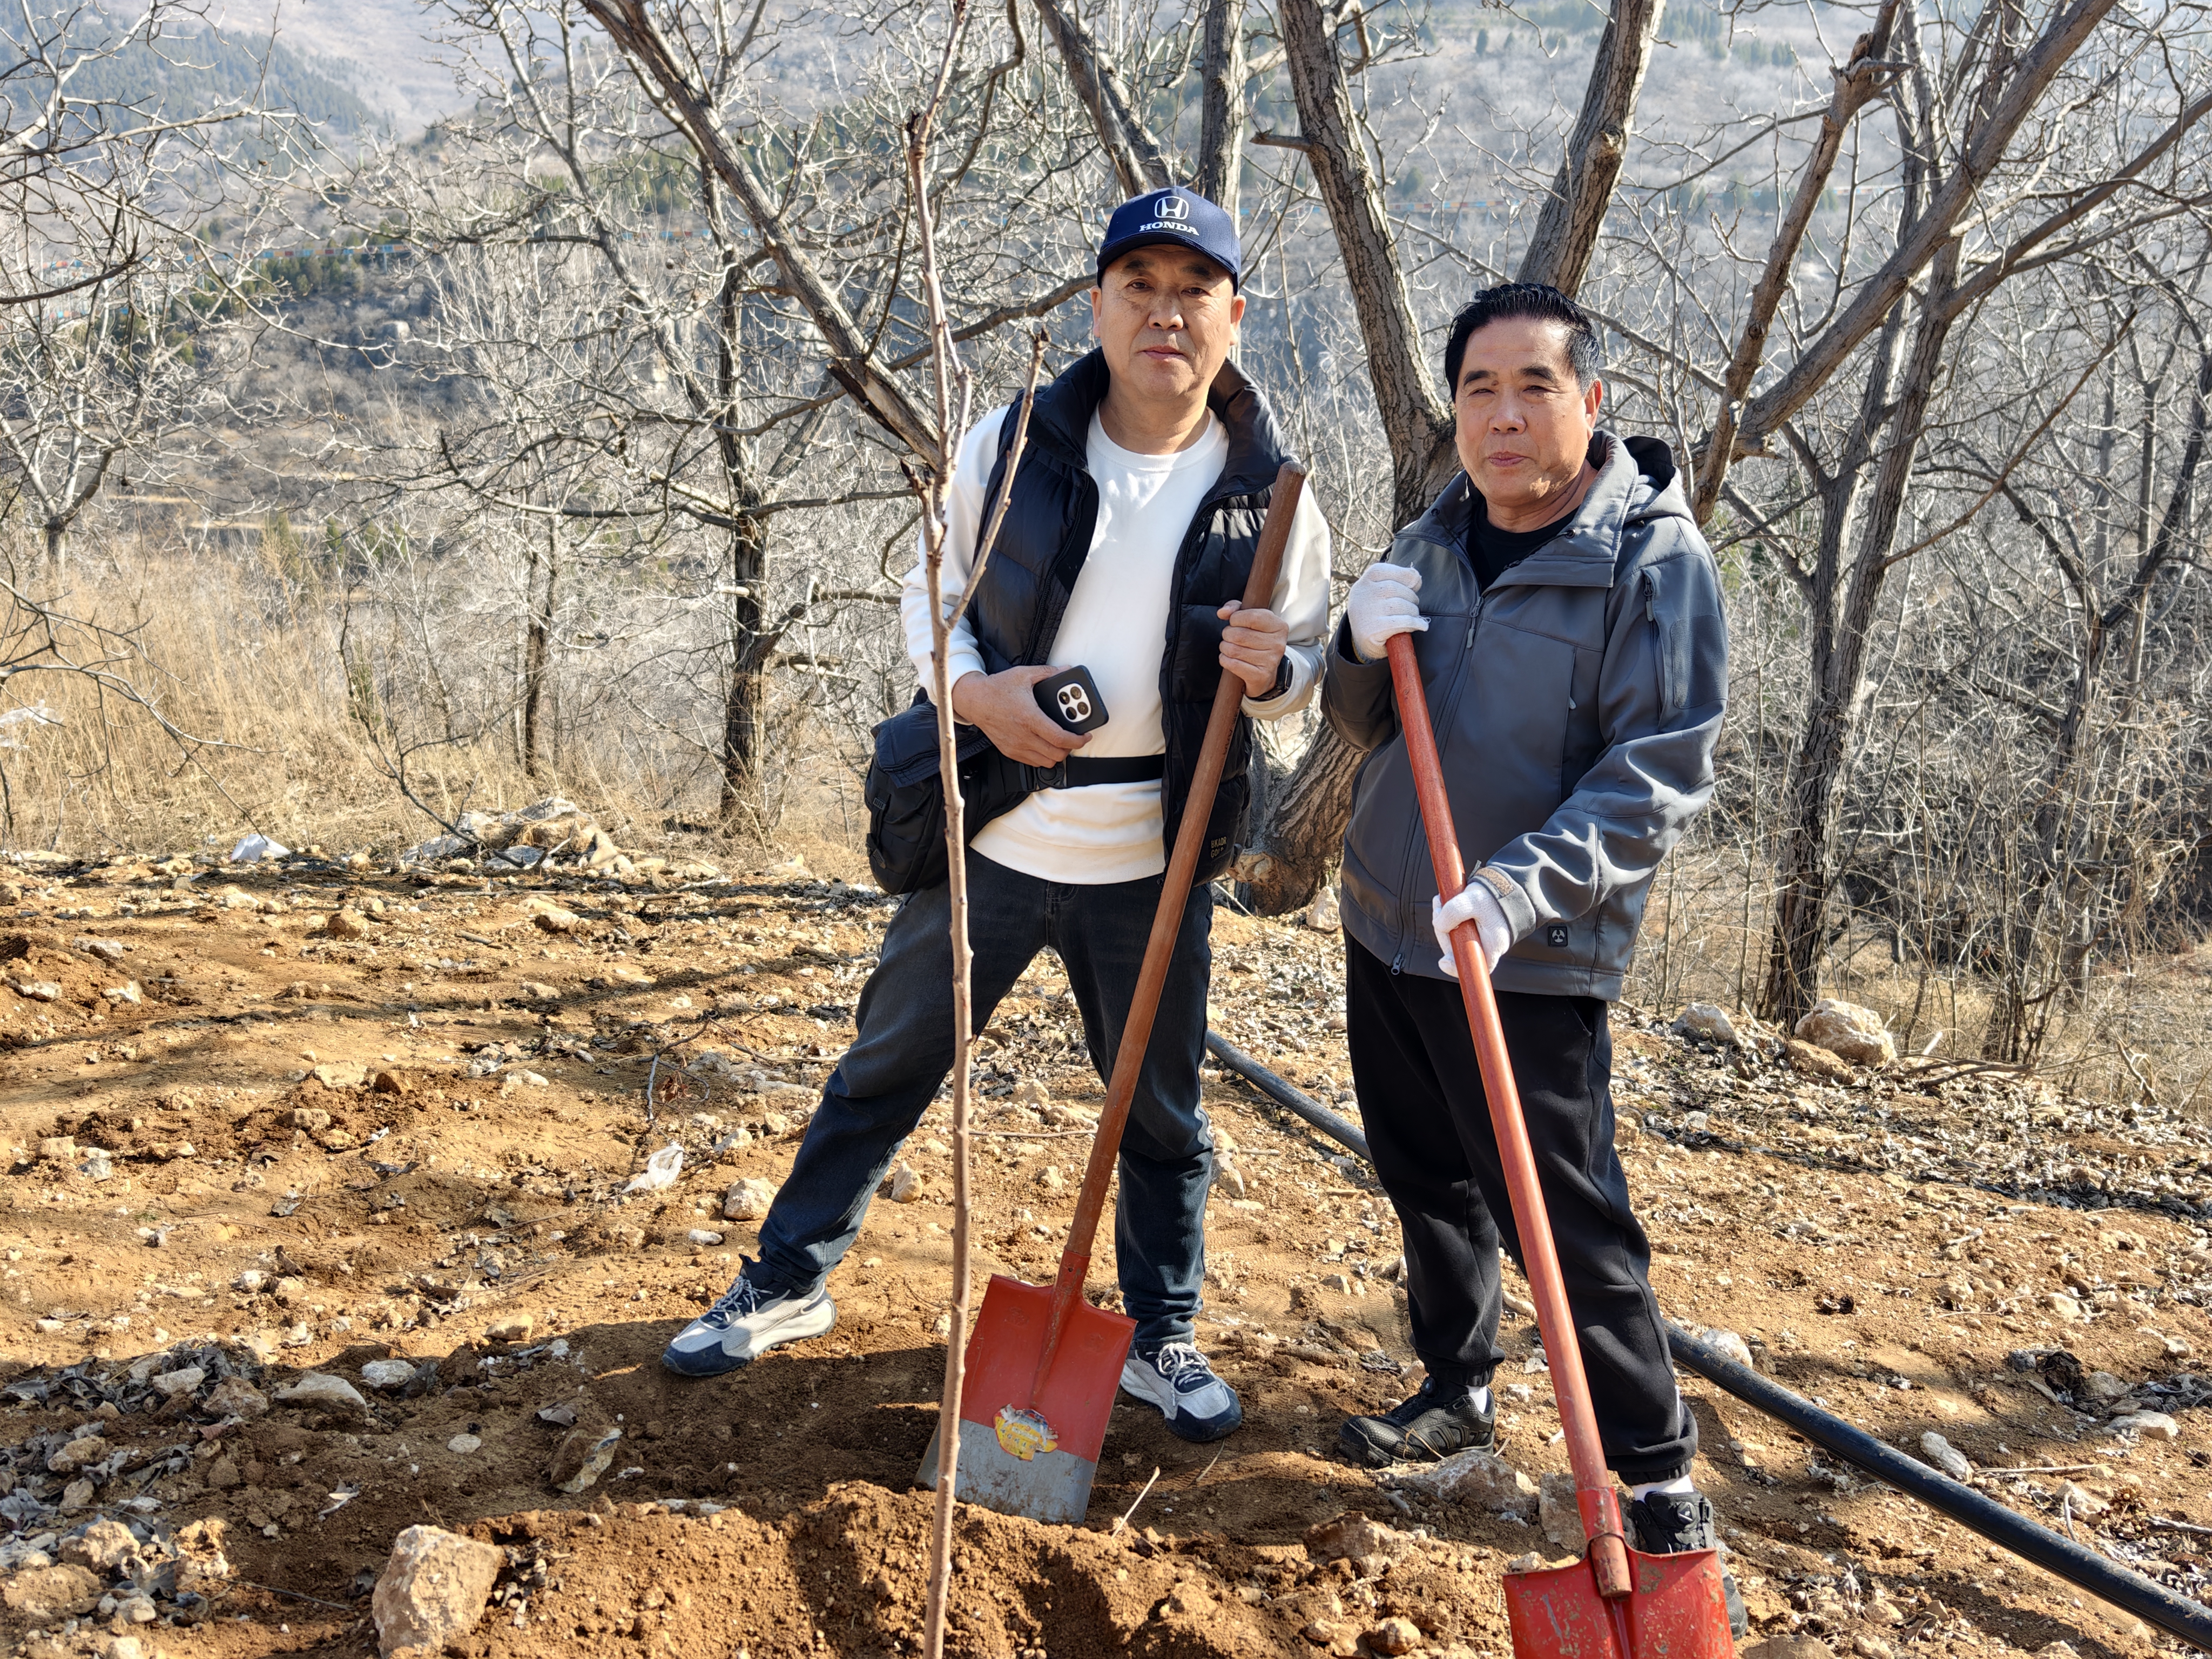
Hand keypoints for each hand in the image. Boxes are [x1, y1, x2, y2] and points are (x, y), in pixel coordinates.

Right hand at [949, 667, 1091, 766]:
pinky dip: (1044, 757)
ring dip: (1058, 754)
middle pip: (1056, 754)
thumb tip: (1065, 670)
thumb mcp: (1023, 675)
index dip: (1077, 740)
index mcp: (1029, 718)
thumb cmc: (997, 688)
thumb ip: (1047, 673)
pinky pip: (1033, 762)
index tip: (1085, 736)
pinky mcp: (1010, 751)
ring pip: (1046, 762)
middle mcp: (1023, 736)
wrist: (975, 700)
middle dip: (1071, 748)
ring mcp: (1016, 746)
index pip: (1060, 738)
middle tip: (1074, 738)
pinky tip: (1046, 745)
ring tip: (1061, 742)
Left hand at [1218, 601, 1289, 696]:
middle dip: (1227, 635)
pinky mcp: (1261, 676)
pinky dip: (1225, 660)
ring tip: (1230, 648)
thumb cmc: (1255, 641)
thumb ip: (1235, 609)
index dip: (1236, 618)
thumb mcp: (1250, 620)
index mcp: (1279, 626)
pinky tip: (1230, 659)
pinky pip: (1232, 664)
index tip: (1234, 622)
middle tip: (1230, 637)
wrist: (1264, 672)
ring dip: (1225, 648)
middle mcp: (1278, 644)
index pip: (1252, 617)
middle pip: (1239, 635)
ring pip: (1233, 650)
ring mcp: (1270, 661)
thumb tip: (1222, 613)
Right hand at [1347, 562, 1427, 661]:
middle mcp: (1362, 595)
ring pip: (1401, 605)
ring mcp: (1367, 612)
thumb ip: (1395, 582)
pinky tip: (1420, 626)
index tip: (1414, 585)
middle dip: (1411, 598)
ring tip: (1414, 617)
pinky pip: (1403, 621)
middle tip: (1412, 607)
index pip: (1387, 571)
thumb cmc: (1376, 615)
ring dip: (1413, 612)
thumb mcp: (1379, 595)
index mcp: (1363, 583)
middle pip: (1396, 588)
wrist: (1363, 644)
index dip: (1405, 576)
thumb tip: (1416, 578)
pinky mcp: (1373, 629)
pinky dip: (1415, 623)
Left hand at [1432, 879, 1511, 978]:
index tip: (1442, 962)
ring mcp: (1480, 939)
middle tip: (1438, 907)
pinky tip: (1443, 904)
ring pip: (1454, 938)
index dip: (1457, 968)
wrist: (1502, 883)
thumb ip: (1453, 913)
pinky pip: (1456, 930)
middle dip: (1443, 930)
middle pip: (1457, 950)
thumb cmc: (1492, 895)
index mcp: (1493, 945)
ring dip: (1443, 921)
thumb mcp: (1472, 901)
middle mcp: (1487, 946)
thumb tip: (1438, 925)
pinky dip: (1448, 918)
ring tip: (1441, 902)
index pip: (1476, 967)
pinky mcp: (1474, 931)